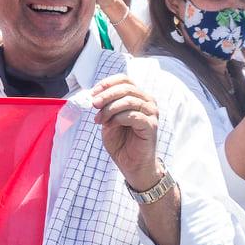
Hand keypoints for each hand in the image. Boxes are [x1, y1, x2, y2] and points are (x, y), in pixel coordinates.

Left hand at [90, 73, 162, 189]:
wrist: (132, 165)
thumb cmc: (121, 142)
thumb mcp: (108, 120)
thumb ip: (104, 107)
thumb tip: (94, 96)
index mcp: (138, 97)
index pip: (124, 79)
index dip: (107, 83)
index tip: (93, 93)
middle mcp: (148, 102)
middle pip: (126, 88)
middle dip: (106, 95)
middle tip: (93, 105)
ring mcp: (151, 114)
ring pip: (128, 100)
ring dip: (109, 109)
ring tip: (99, 120)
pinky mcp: (151, 126)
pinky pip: (132, 115)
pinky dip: (117, 119)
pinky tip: (110, 126)